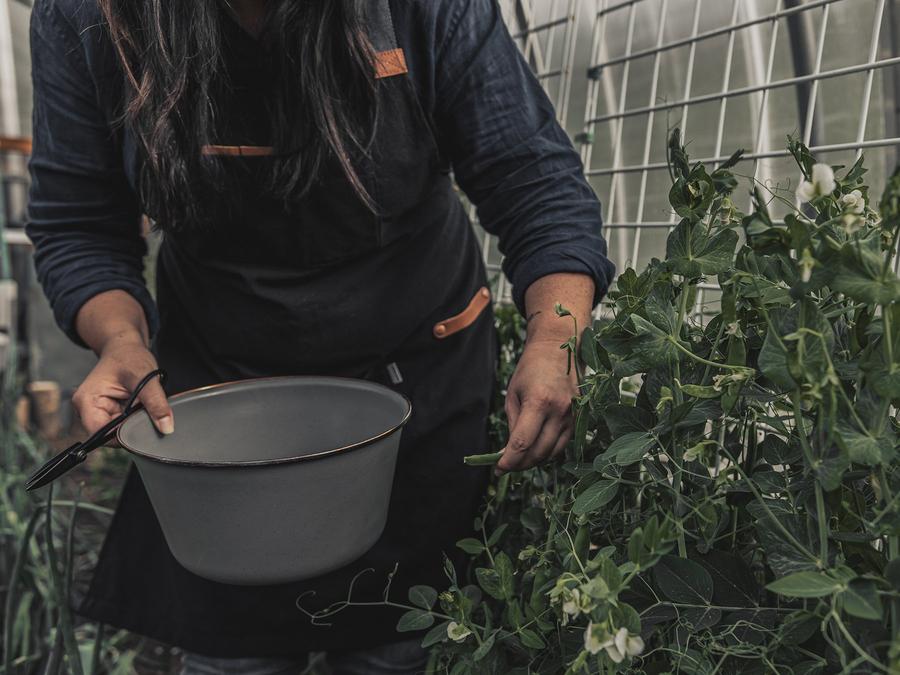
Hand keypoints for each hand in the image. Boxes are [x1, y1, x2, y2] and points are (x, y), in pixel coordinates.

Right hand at [73, 335, 172, 435]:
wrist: (126, 348)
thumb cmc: (130, 357)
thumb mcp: (146, 378)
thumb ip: (156, 404)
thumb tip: (166, 427)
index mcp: (87, 401)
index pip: (101, 434)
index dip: (123, 436)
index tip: (144, 428)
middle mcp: (86, 409)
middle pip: (109, 435)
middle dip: (130, 428)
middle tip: (146, 412)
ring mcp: (96, 412)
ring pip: (117, 431)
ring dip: (133, 423)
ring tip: (141, 405)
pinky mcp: (106, 412)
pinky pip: (122, 424)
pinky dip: (133, 419)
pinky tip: (139, 407)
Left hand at [496, 338, 576, 474]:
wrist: (558, 348)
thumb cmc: (531, 368)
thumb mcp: (513, 394)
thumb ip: (513, 424)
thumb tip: (509, 451)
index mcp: (538, 402)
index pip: (522, 443)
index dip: (508, 461)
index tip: (498, 468)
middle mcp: (559, 411)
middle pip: (539, 452)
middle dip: (520, 464)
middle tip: (507, 466)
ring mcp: (572, 415)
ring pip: (553, 453)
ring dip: (535, 461)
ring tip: (520, 458)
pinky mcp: (579, 418)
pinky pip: (563, 444)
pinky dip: (549, 451)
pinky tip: (536, 448)